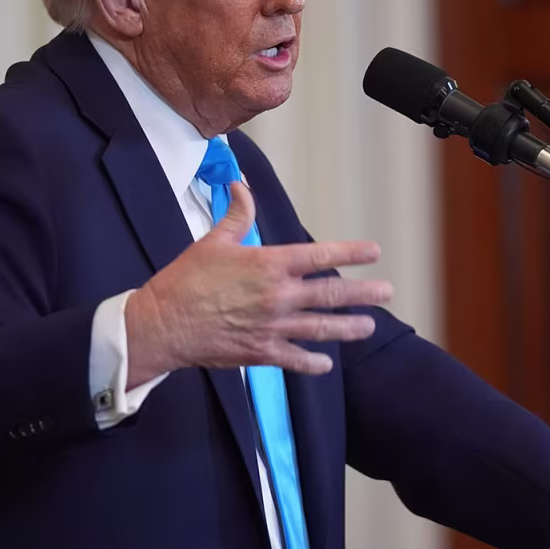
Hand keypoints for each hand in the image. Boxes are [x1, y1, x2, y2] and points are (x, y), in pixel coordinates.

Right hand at [124, 182, 392, 383]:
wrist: (162, 324)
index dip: (351, 252)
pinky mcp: (261, 353)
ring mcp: (272, 327)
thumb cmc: (185, 280)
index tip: (374, 251)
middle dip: (363, 292)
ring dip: (349, 327)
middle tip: (387, 292)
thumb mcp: (212, 241)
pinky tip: (326, 362)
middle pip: (331, 293)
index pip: (320, 255)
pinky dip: (313, 362)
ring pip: (321, 328)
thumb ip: (236, 215)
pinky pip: (295, 359)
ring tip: (369, 326)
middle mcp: (277, 296)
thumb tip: (241, 185)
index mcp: (268, 264)